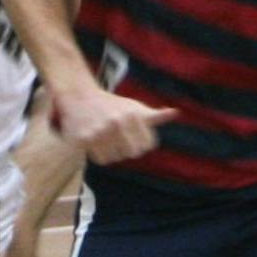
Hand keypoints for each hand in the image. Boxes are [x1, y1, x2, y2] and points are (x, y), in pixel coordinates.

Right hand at [52, 90, 178, 164]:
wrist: (80, 96)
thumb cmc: (112, 104)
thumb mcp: (134, 107)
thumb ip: (155, 115)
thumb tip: (175, 112)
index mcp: (132, 115)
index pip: (146, 145)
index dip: (140, 143)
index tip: (131, 136)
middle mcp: (117, 122)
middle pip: (131, 153)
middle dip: (126, 148)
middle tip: (117, 138)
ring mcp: (100, 131)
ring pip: (116, 158)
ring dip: (112, 152)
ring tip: (105, 138)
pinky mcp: (84, 139)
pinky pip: (101, 159)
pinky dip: (99, 155)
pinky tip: (96, 142)